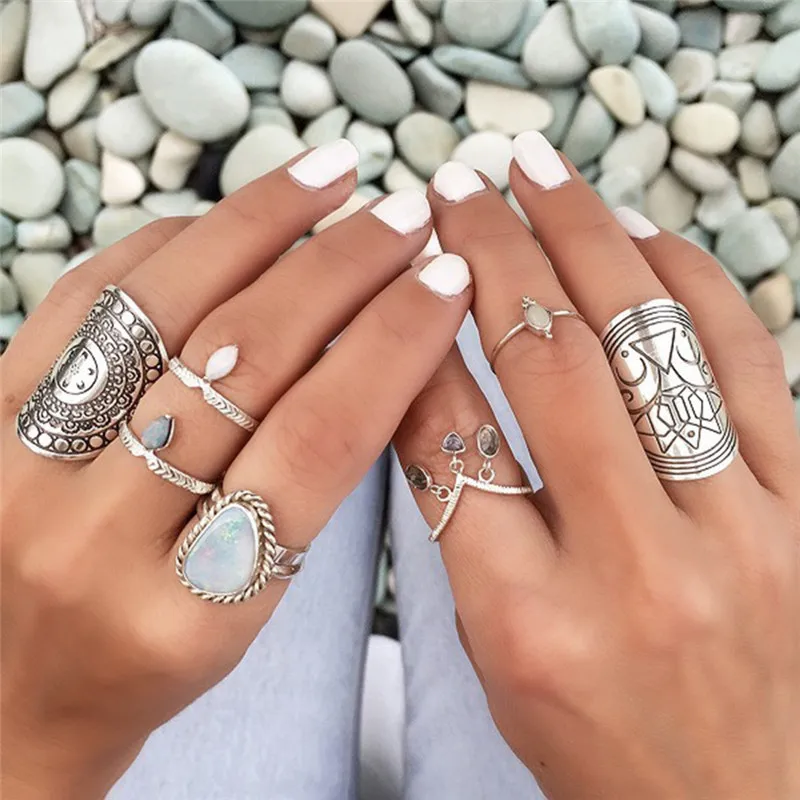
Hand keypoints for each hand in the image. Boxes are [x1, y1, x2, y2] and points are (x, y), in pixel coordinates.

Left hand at [0, 142, 472, 797]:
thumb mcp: (250, 614)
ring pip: (159, 309)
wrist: (16, 698)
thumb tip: (378, 338)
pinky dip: (164, 242)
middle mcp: (95, 536)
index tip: (445, 279)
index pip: (317, 442)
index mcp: (191, 613)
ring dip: (257, 227)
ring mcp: (23, 467)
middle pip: (244, 361)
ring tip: (327, 177)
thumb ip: (307, 488)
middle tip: (401, 217)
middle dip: (341, 269)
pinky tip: (227, 218)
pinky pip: (80, 298)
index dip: (393, 343)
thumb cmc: (151, 664)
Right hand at [396, 134, 799, 799]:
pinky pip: (743, 363)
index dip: (413, 339)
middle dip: (488, 255)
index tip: (400, 275)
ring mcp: (741, 534)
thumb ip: (466, 528)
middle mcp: (638, 570)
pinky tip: (642, 235)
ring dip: (583, 239)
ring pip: (647, 342)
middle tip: (459, 187)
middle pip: (545, 366)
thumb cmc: (606, 749)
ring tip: (540, 176)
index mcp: (531, 623)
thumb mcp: (500, 659)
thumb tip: (434, 394)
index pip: (448, 439)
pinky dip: (690, 282)